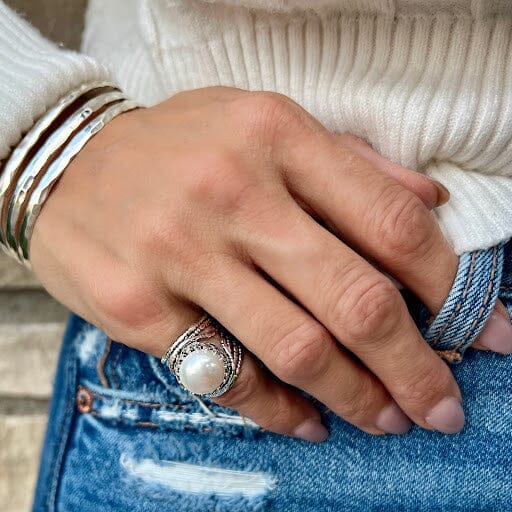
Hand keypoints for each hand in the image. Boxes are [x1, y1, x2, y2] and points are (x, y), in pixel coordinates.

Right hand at [28, 87, 501, 440]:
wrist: (66, 164)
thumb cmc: (178, 145)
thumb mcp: (262, 123)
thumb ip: (350, 165)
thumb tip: (428, 203)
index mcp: (277, 137)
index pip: (391, 222)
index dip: (451, 286)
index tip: (485, 332)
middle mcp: (233, 193)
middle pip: (354, 299)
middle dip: (415, 366)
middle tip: (443, 404)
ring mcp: (181, 253)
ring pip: (297, 348)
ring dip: (355, 396)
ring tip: (386, 417)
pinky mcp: (139, 306)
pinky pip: (228, 375)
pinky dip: (278, 409)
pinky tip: (308, 422)